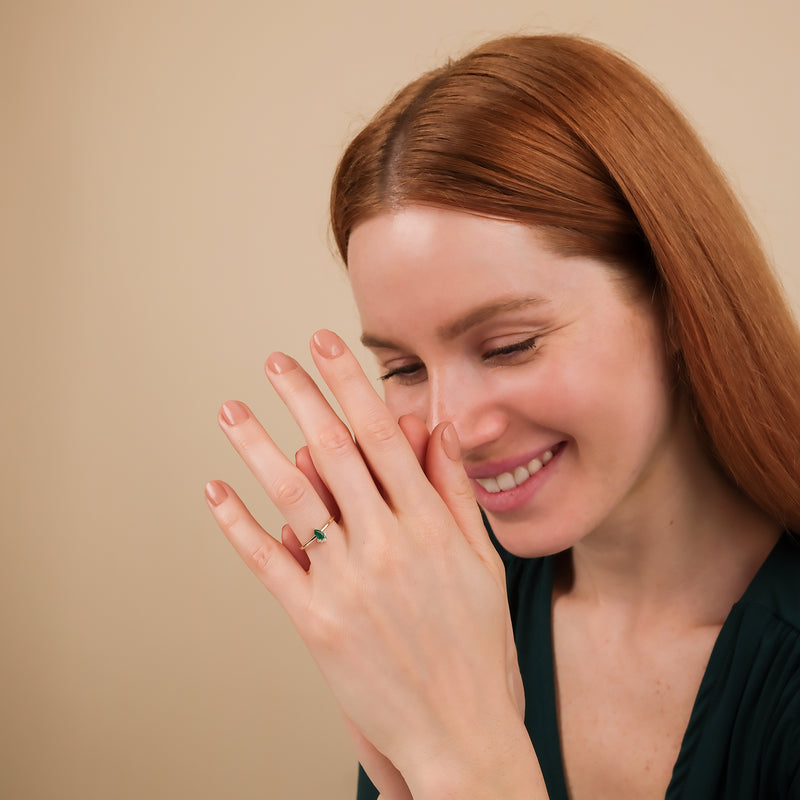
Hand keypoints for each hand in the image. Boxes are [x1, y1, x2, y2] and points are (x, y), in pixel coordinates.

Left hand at [206, 330, 529, 796]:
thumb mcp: (483, 563)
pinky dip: (237, 523)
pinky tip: (215, 490)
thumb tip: (440, 429)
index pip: (384, 434)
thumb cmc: (477, 646)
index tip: (328, 346)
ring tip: (231, 410)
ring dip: (256, 446)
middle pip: (334, 451)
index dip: (352, 384)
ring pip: (293, 496)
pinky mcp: (315, 621)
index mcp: (431, 525)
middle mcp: (388, 543)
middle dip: (302, 396)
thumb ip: (457, 492)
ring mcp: (348, 582)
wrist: (460, 730)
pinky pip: (268, 562)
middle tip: (276, 360)